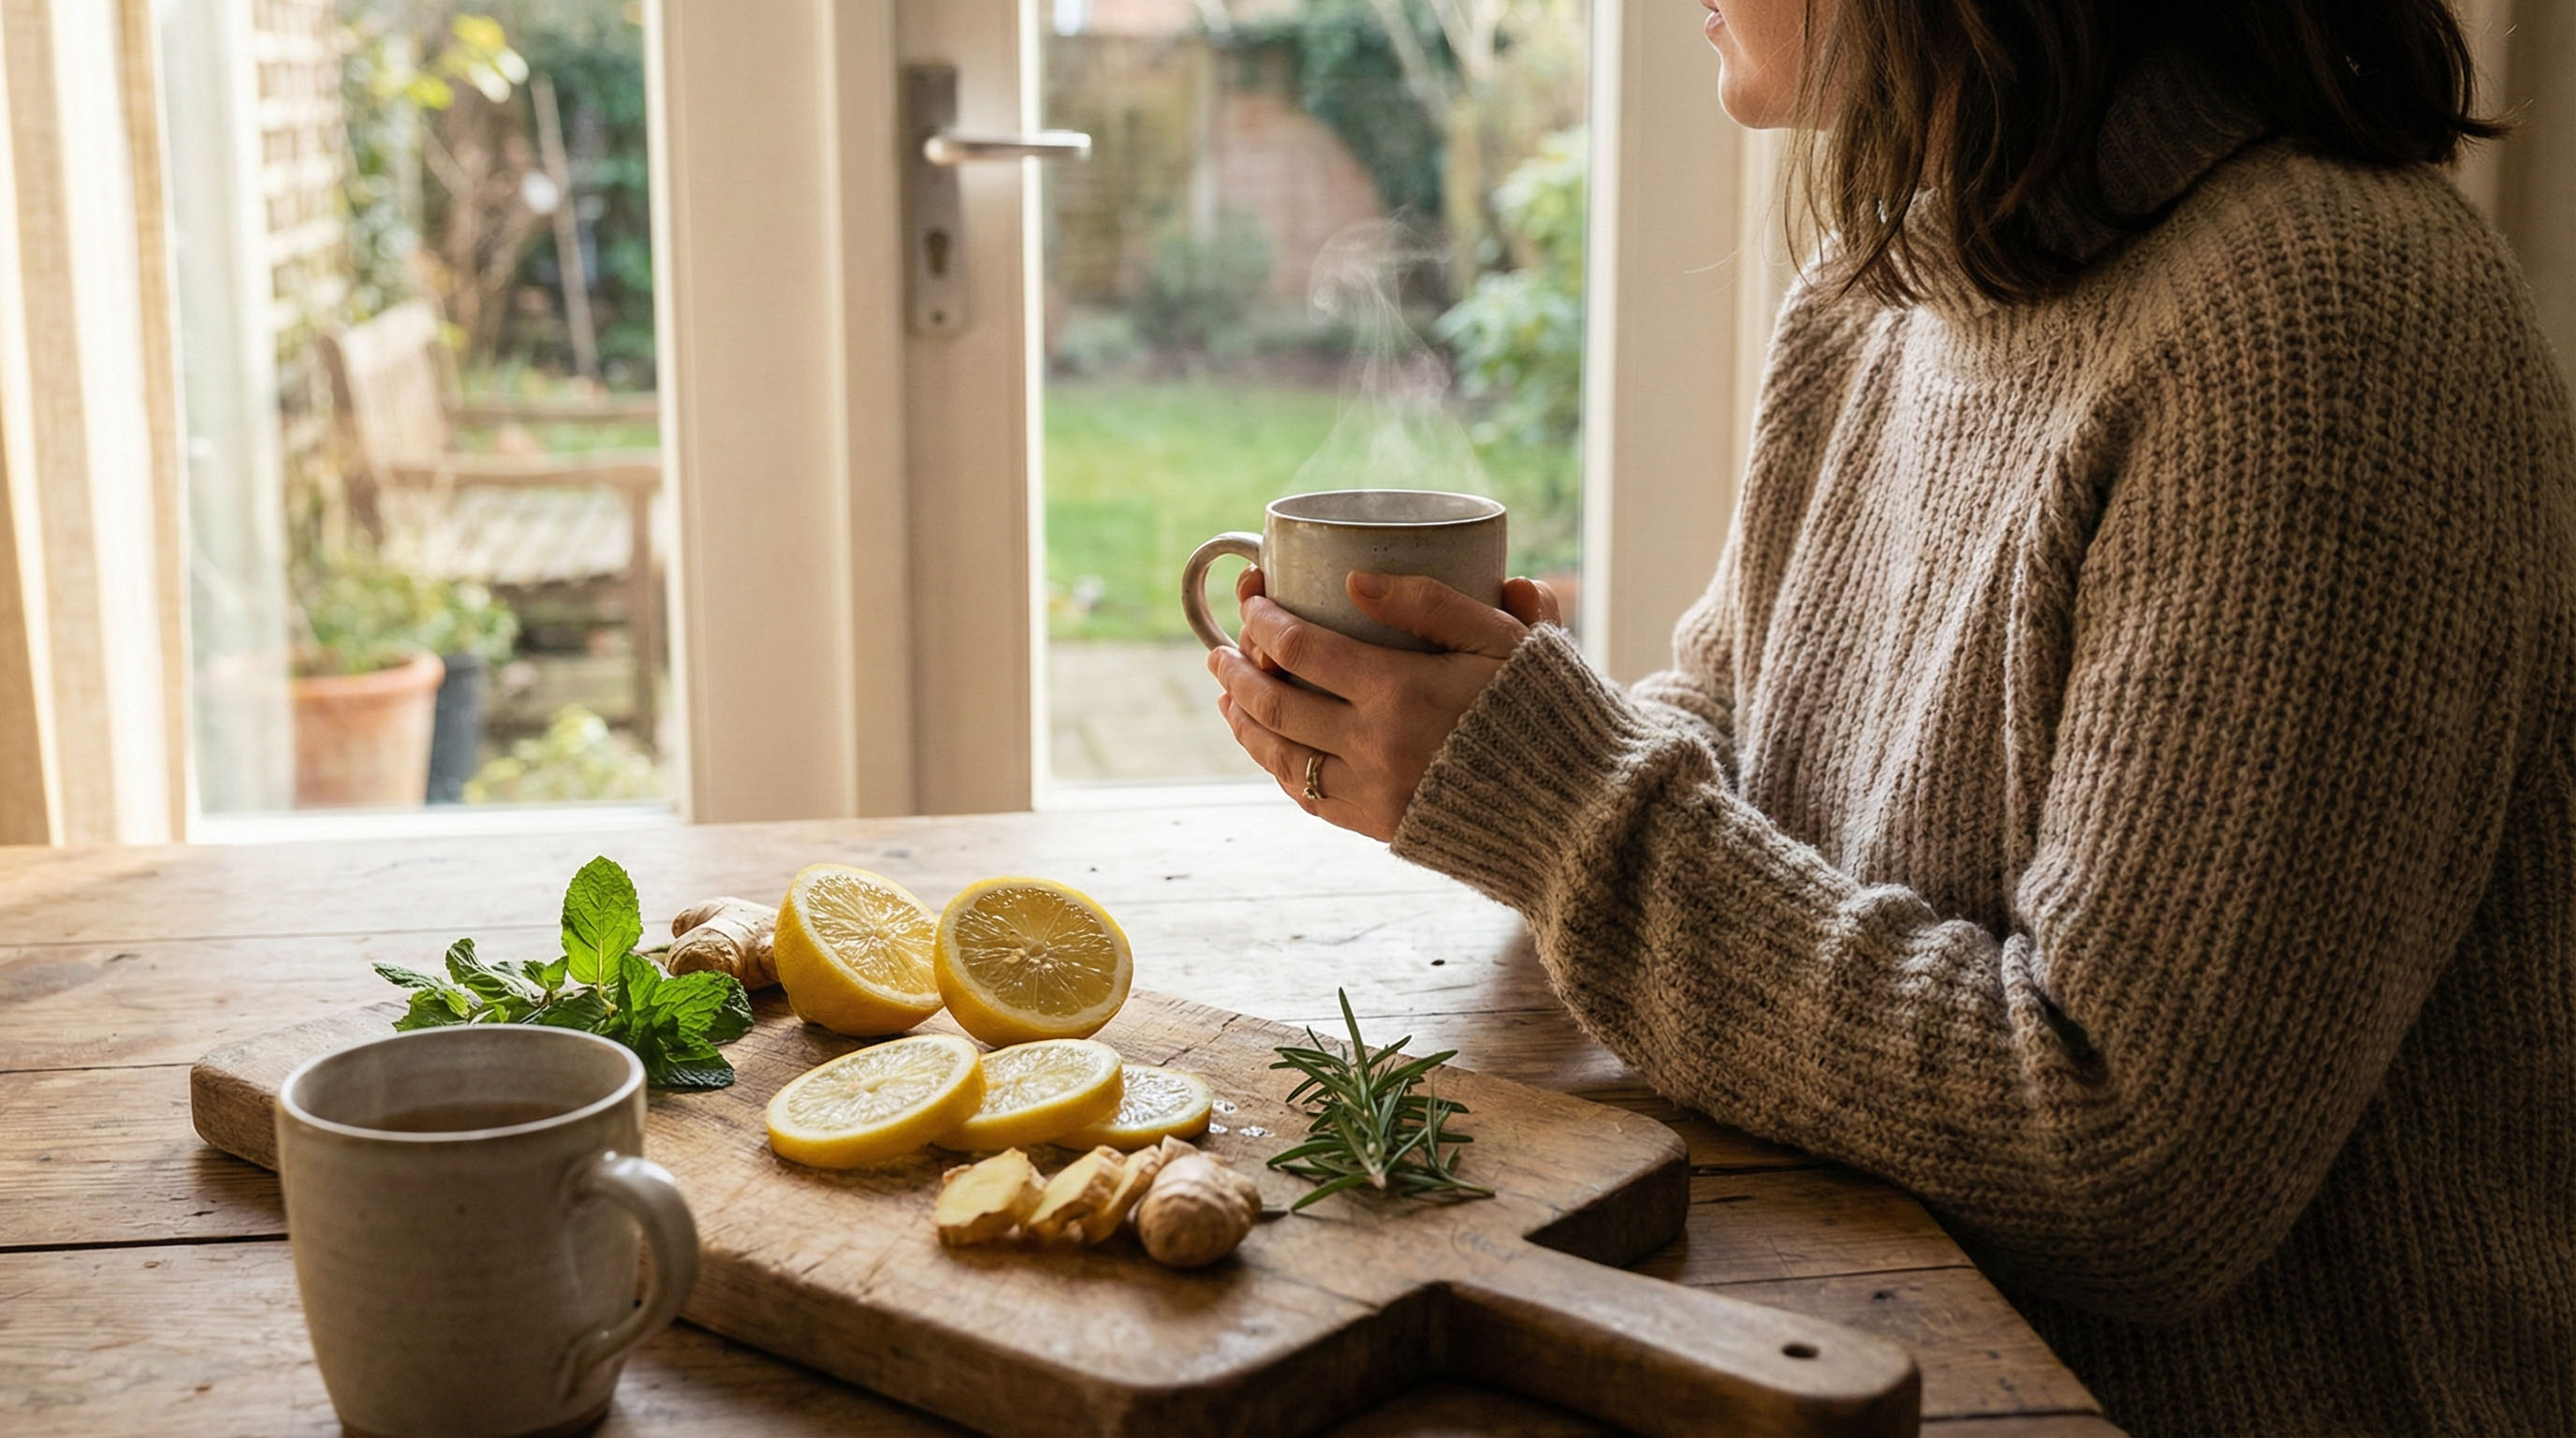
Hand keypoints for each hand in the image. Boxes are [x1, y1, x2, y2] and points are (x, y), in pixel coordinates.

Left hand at [1210, 567, 1561, 840]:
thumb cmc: (1545, 708)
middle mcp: (1373, 744)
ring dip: (1242, 720)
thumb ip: (1431, 601)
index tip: (1251, 599)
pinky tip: (1269, 745)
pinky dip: (1277, 766)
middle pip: (1274, 702)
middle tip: (1219, 649)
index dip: (1262, 620)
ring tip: (1227, 695)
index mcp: (1399, 690)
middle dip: (1235, 670)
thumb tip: (1353, 577)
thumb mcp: (1503, 638)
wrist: (1575, 808)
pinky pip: (1306, 796)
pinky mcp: (1378, 826)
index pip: (1299, 647)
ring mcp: (1370, 791)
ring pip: (1279, 754)